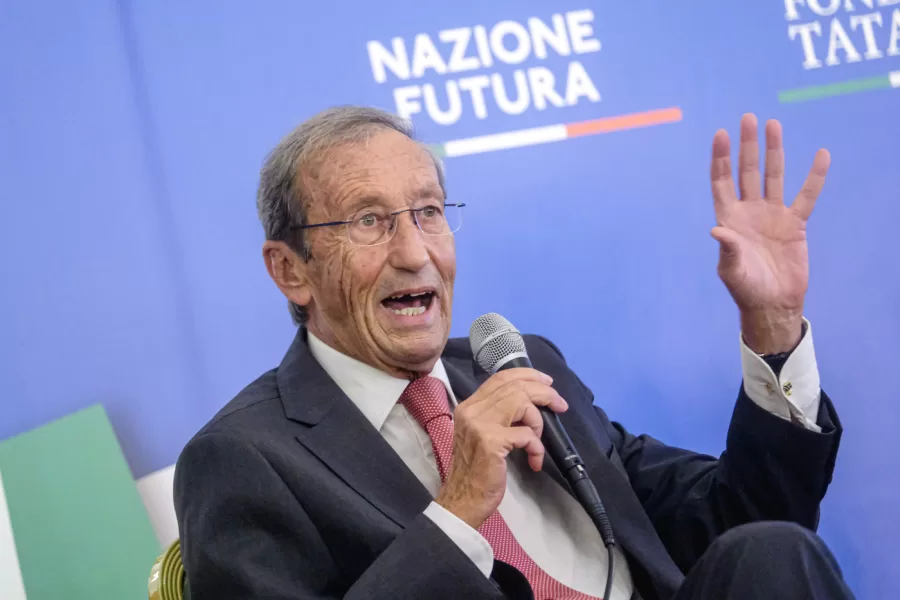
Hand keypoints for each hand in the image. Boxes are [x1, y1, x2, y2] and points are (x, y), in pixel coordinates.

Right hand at [435, 368, 567, 529]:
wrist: (463, 499)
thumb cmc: (477, 470)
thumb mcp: (483, 434)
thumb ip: (498, 415)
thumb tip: (529, 401)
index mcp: (469, 406)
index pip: (500, 377)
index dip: (527, 375)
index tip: (546, 383)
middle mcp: (472, 410)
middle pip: (515, 387)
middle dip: (544, 393)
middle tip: (559, 405)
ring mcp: (480, 425)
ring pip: (522, 403)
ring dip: (538, 421)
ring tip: (537, 441)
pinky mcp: (491, 442)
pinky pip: (526, 434)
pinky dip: (537, 447)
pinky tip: (534, 461)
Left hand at [710, 114, 830, 353]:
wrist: (772, 304)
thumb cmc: (745, 288)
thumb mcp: (731, 270)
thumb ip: (727, 249)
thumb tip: (716, 230)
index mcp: (728, 218)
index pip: (722, 181)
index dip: (720, 158)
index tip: (721, 134)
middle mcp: (749, 211)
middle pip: (747, 171)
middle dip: (747, 145)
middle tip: (748, 118)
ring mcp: (772, 215)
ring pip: (773, 176)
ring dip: (774, 151)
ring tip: (773, 124)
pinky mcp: (795, 224)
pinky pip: (807, 196)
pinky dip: (814, 177)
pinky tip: (821, 155)